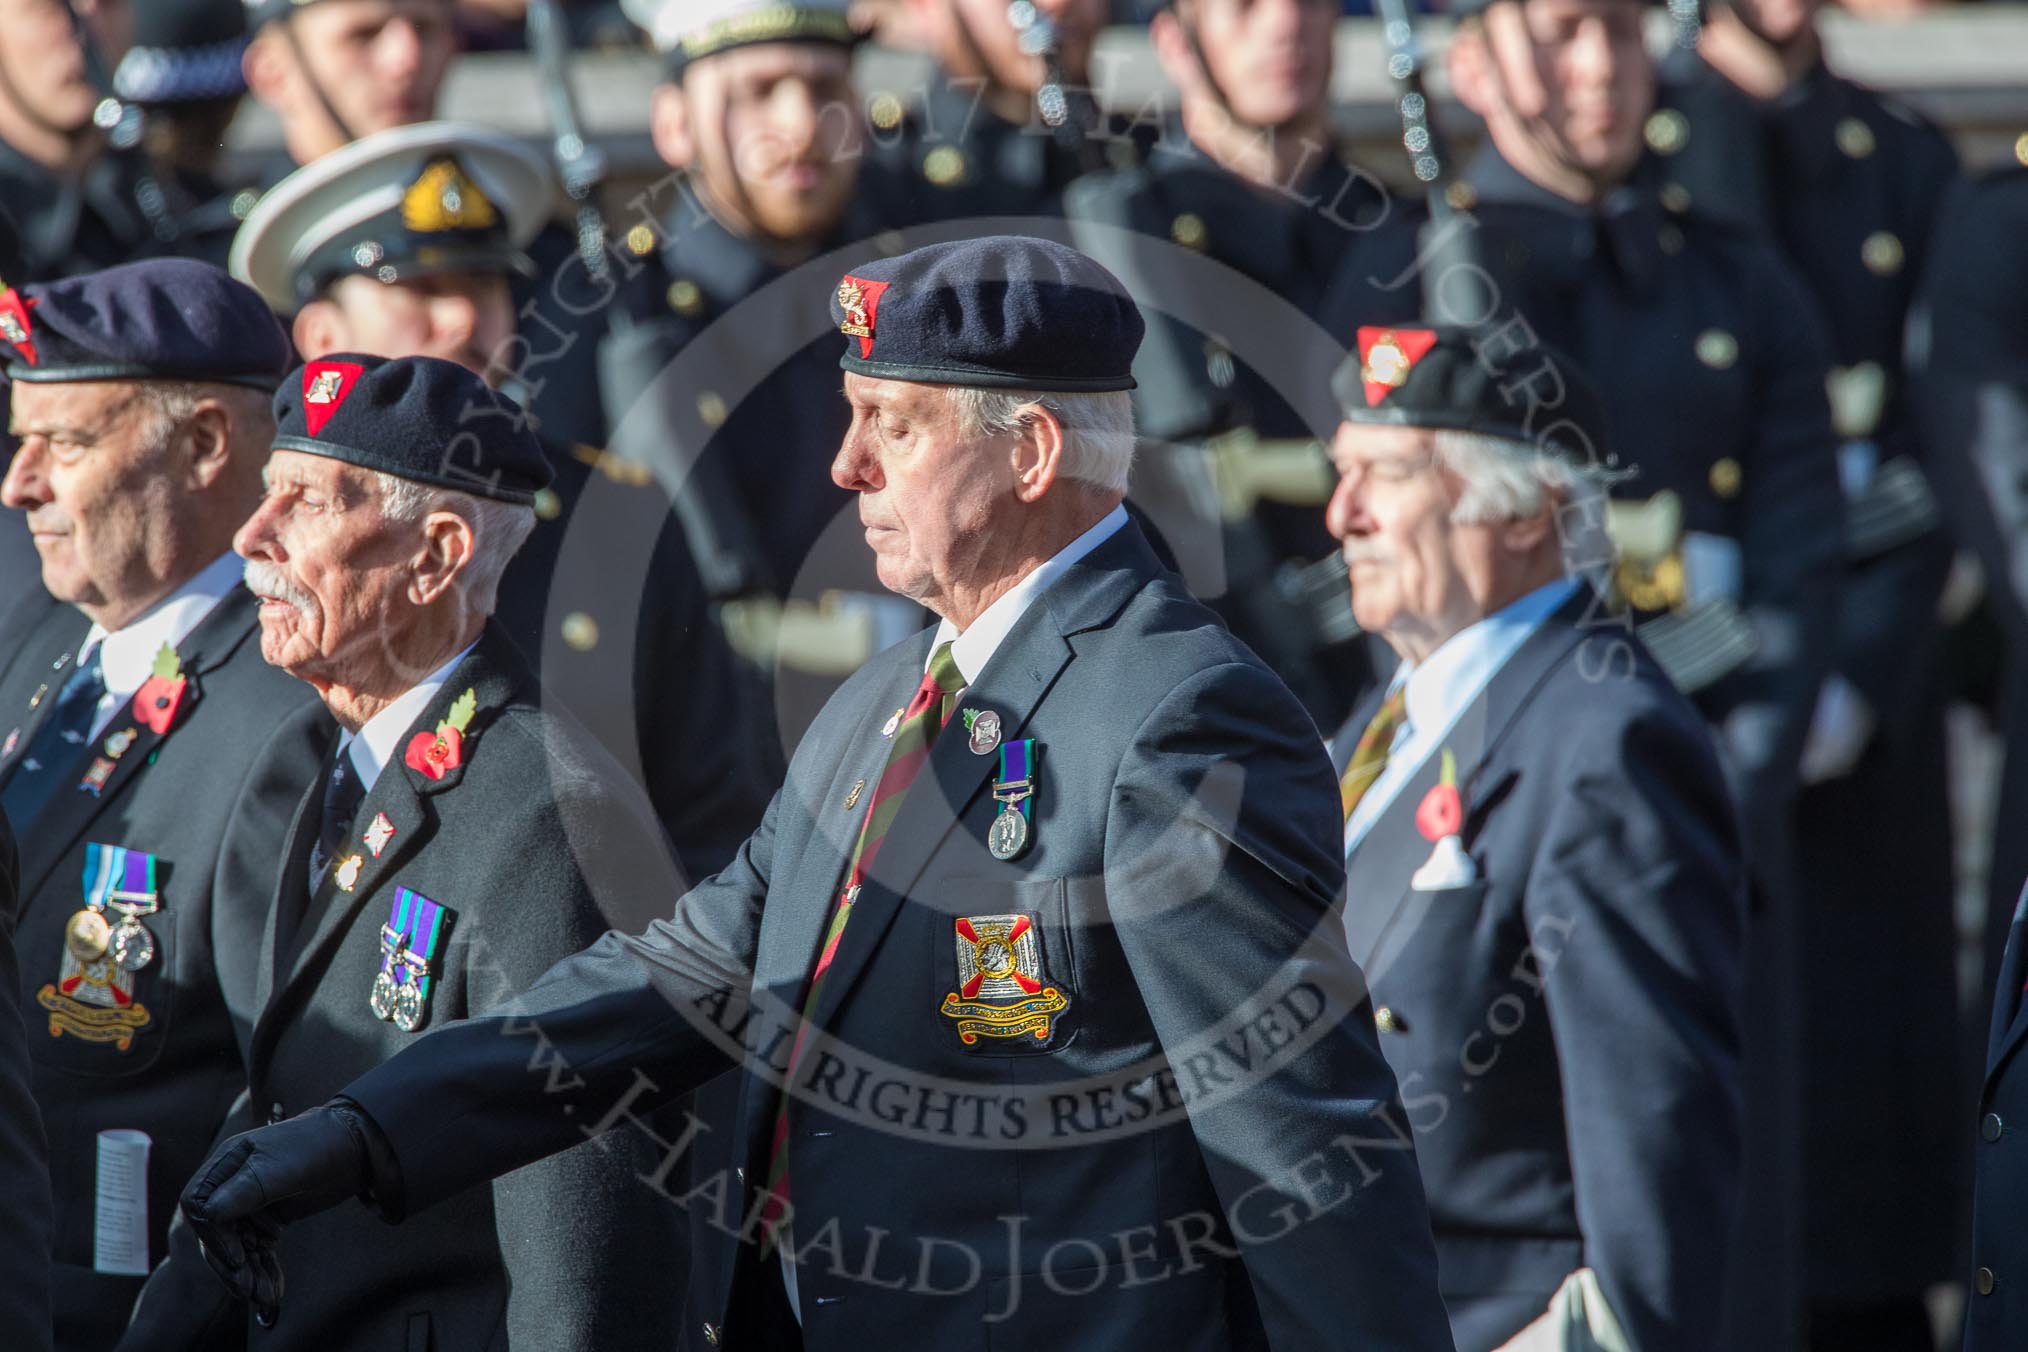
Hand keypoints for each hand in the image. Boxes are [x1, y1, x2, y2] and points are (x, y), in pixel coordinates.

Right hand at [180, 1104, 373, 1324]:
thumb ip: (245, 1189)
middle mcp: (233, 1184)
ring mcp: (252, 1203)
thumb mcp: (280, 1167)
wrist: (357, 1147)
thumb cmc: (317, 1146)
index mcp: (227, 1163)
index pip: (199, 1204)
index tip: (236, 1256)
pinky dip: (265, 1269)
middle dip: (231, 1263)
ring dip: (249, 1272)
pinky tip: (275, 1289)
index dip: (212, 1234)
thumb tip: (207, 1213)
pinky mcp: (270, 1217)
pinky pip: (258, 1248)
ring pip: (238, 1245)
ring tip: (266, 1296)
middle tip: (247, 1289)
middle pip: (217, 1231)